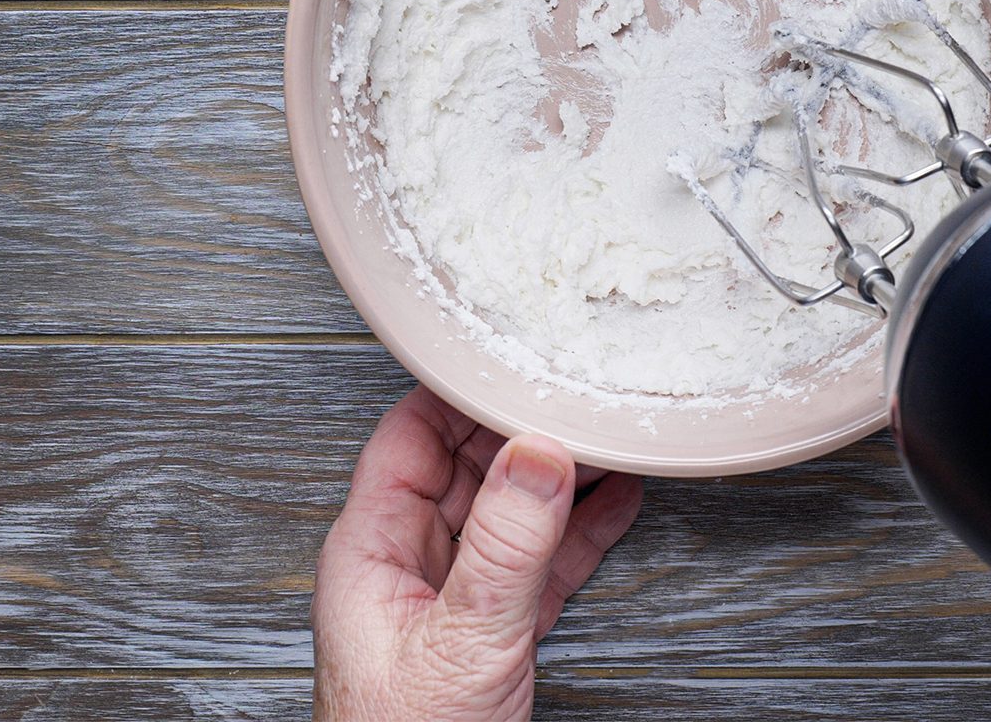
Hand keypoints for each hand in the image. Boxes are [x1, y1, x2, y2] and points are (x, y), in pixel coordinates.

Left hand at [312, 387, 643, 720]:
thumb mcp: (462, 636)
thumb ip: (505, 544)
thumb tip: (538, 451)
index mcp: (372, 547)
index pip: (410, 436)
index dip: (459, 391)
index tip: (515, 354)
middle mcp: (409, 561)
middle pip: (467, 464)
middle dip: (521, 425)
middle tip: (578, 387)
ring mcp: (453, 595)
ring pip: (511, 509)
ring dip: (561, 474)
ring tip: (613, 432)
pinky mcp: (493, 630)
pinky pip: (541, 560)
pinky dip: (582, 528)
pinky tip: (618, 498)